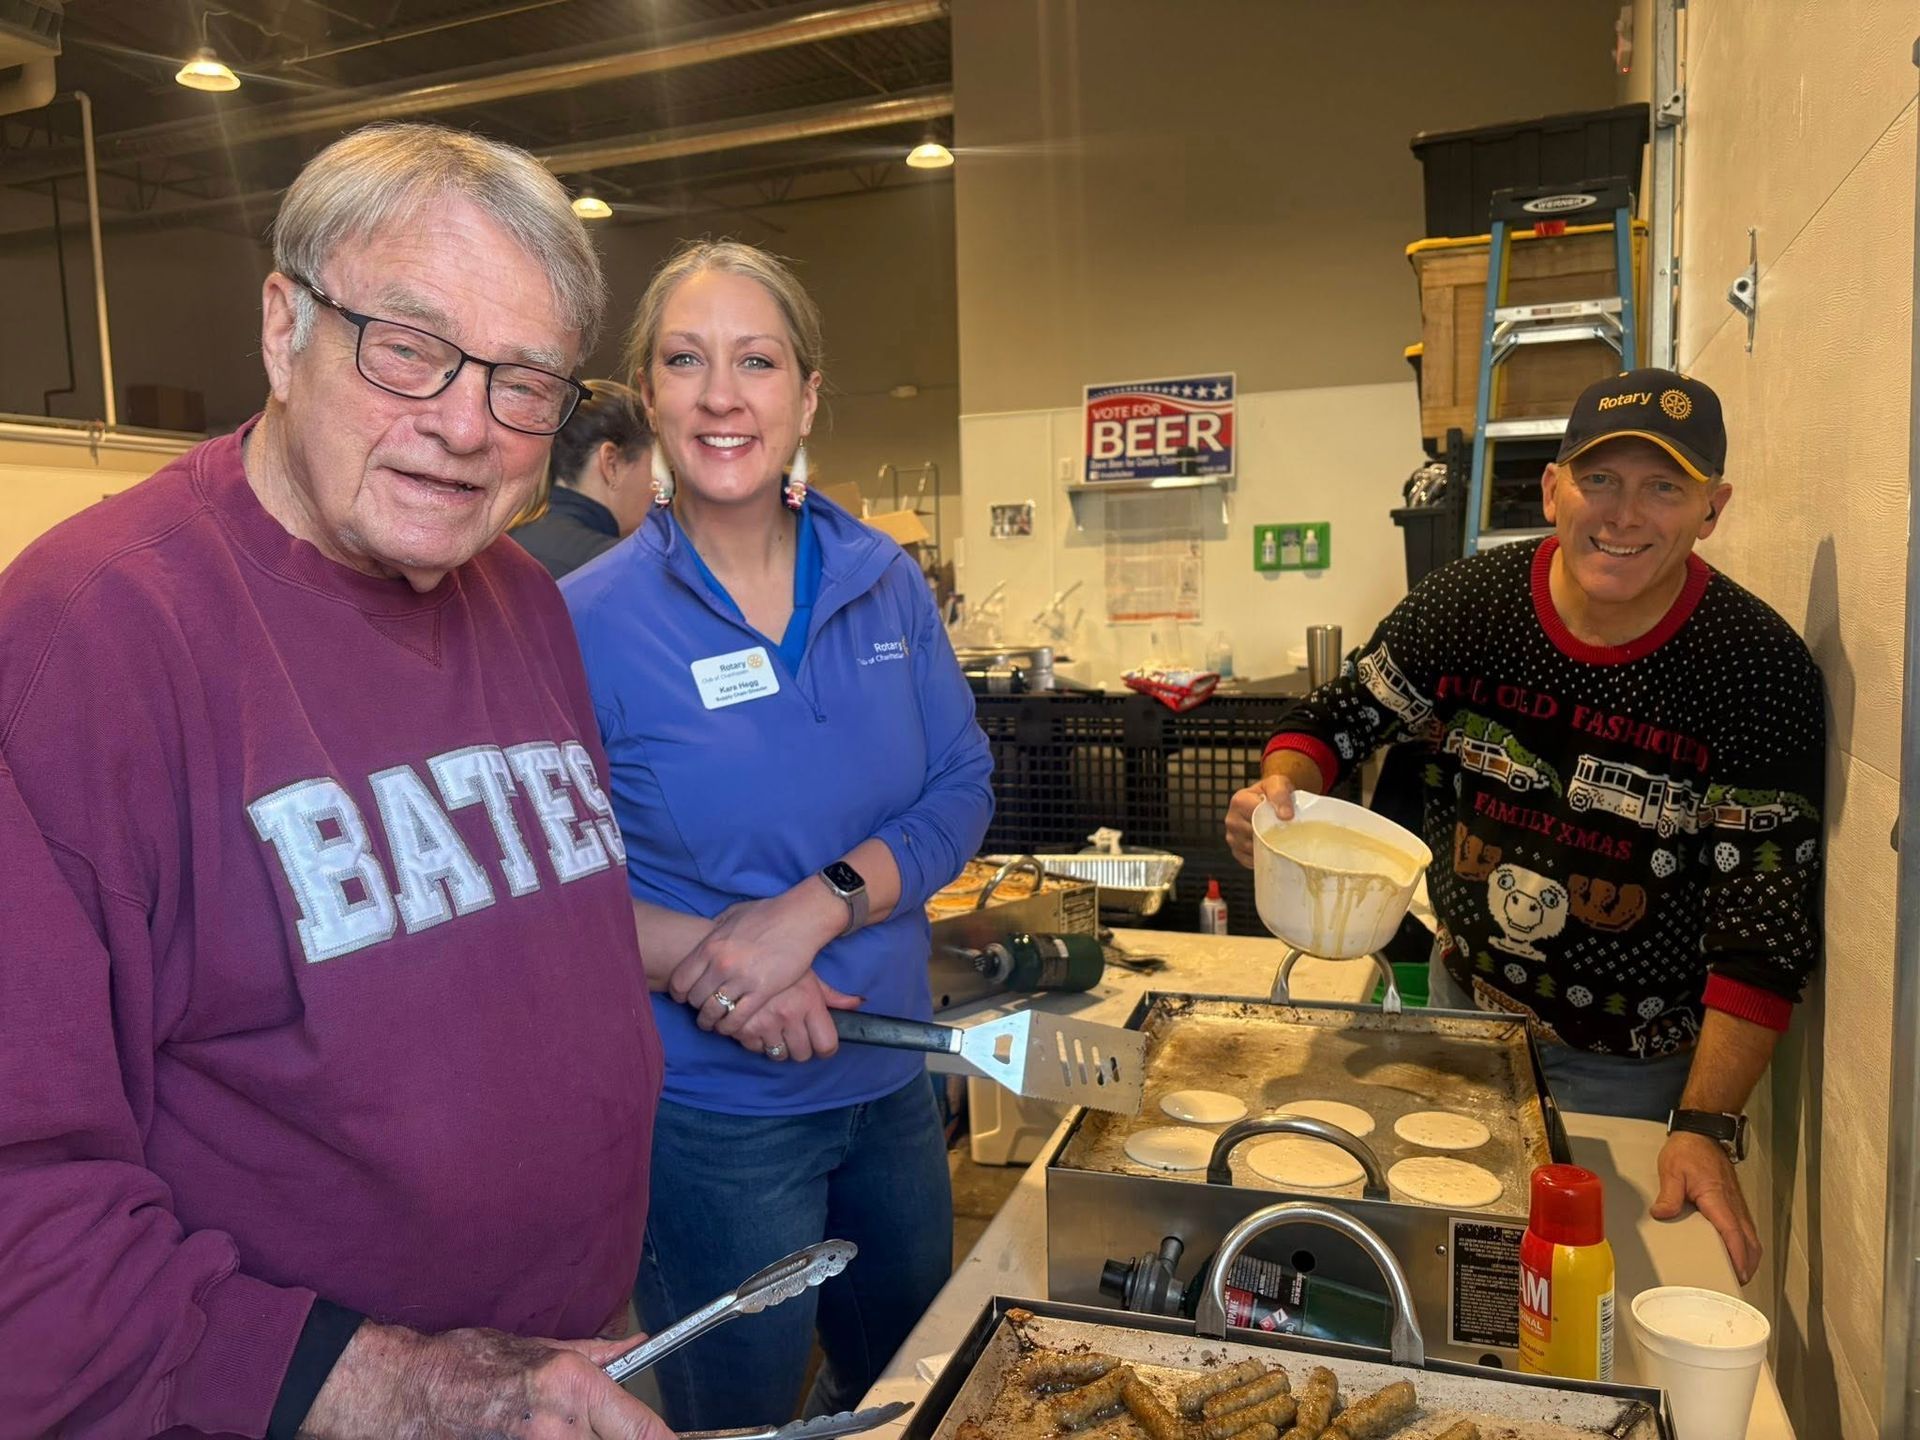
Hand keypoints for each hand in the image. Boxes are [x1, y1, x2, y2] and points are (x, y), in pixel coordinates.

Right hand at [300, 1321, 672, 1439]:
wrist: (404, 1391)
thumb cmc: (467, 1363)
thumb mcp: (539, 1347)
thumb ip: (596, 1355)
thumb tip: (638, 1344)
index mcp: (571, 1386)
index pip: (640, 1429)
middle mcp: (558, 1426)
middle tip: (633, 1437)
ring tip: (577, 1434)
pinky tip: (561, 1439)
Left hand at [668, 881, 847, 1035]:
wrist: (800, 917)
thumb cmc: (768, 912)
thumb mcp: (733, 914)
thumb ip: (716, 929)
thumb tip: (706, 936)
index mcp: (710, 946)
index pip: (680, 980)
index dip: (679, 994)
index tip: (685, 998)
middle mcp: (721, 964)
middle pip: (695, 999)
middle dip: (697, 1008)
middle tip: (703, 1011)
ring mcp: (741, 979)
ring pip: (713, 1012)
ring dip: (711, 1021)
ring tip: (714, 1024)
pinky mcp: (762, 991)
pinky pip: (738, 1018)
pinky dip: (730, 1026)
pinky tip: (731, 1027)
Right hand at [734, 971, 864, 1061]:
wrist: (744, 952)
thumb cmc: (782, 964)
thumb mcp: (811, 977)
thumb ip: (834, 996)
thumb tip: (859, 1003)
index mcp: (808, 1002)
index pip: (826, 1045)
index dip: (825, 1048)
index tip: (820, 1044)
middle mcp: (788, 1015)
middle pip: (803, 1054)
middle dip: (801, 1047)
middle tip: (795, 1033)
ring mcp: (764, 1023)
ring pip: (778, 1055)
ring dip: (778, 1046)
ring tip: (776, 1030)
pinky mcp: (742, 1028)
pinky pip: (755, 1050)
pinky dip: (757, 1042)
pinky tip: (758, 1026)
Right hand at [1225, 774, 1299, 867]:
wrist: (1270, 802)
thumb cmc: (1273, 792)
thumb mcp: (1278, 784)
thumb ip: (1281, 795)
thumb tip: (1285, 816)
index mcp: (1238, 801)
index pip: (1256, 816)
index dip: (1272, 820)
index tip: (1286, 820)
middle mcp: (1231, 819)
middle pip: (1254, 835)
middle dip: (1271, 835)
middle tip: (1285, 833)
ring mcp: (1232, 837)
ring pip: (1252, 849)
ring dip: (1267, 848)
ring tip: (1278, 840)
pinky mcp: (1236, 851)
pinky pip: (1250, 861)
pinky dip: (1262, 858)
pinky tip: (1270, 849)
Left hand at [1650, 1130, 1761, 1283]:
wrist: (1702, 1134)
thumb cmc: (1688, 1151)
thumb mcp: (1672, 1171)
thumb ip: (1669, 1195)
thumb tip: (1663, 1214)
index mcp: (1718, 1199)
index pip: (1733, 1233)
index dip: (1738, 1256)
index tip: (1739, 1274)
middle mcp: (1732, 1204)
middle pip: (1750, 1241)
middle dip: (1748, 1264)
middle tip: (1737, 1283)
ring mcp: (1737, 1204)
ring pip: (1751, 1236)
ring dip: (1749, 1256)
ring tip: (1737, 1274)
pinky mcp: (1735, 1202)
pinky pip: (1746, 1228)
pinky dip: (1745, 1244)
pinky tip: (1736, 1252)